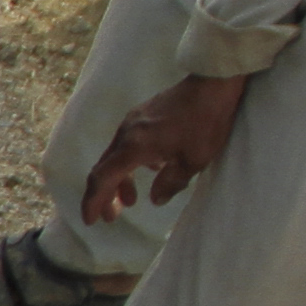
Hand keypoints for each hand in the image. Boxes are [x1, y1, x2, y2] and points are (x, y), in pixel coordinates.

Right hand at [82, 68, 247, 224]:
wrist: (213, 84)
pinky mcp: (141, 115)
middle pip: (103, 169)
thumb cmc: (205, 122)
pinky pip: (126, 144)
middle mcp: (125, 134)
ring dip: (119, 181)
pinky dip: (129, 164)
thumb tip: (154, 199)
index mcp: (133, 148)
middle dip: (104, 196)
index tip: (92, 221)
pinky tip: (150, 168)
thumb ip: (170, 183)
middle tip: (111, 217)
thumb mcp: (193, 161)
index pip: (102, 180)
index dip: (94, 202)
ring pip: (115, 157)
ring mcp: (131, 122)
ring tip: (131, 199)